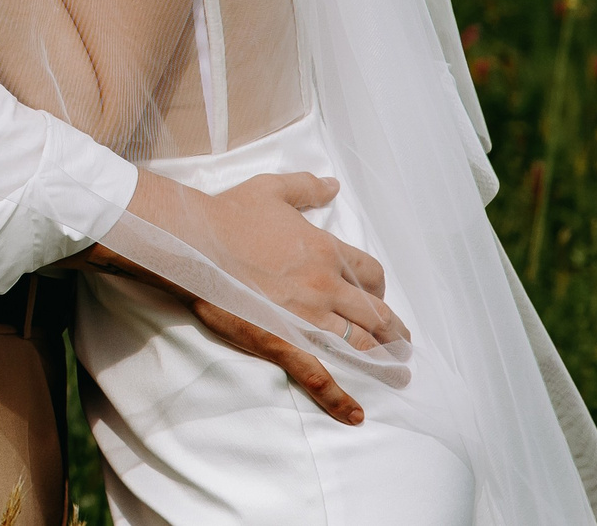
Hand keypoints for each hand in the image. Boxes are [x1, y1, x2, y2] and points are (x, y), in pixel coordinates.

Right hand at [97, 171, 407, 425]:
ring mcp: (307, 317)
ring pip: (359, 345)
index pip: (371, 275)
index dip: (379, 289)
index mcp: (326, 251)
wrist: (192, 241)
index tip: (378, 299)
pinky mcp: (283, 340)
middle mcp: (326, 286)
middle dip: (394, 331)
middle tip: (403, 344)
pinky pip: (318, 373)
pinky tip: (355, 413)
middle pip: (375, 314)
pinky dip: (338, 396)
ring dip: (383, 361)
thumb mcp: (271, 189)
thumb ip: (306, 187)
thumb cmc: (228, 214)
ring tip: (397, 373)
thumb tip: (332, 184)